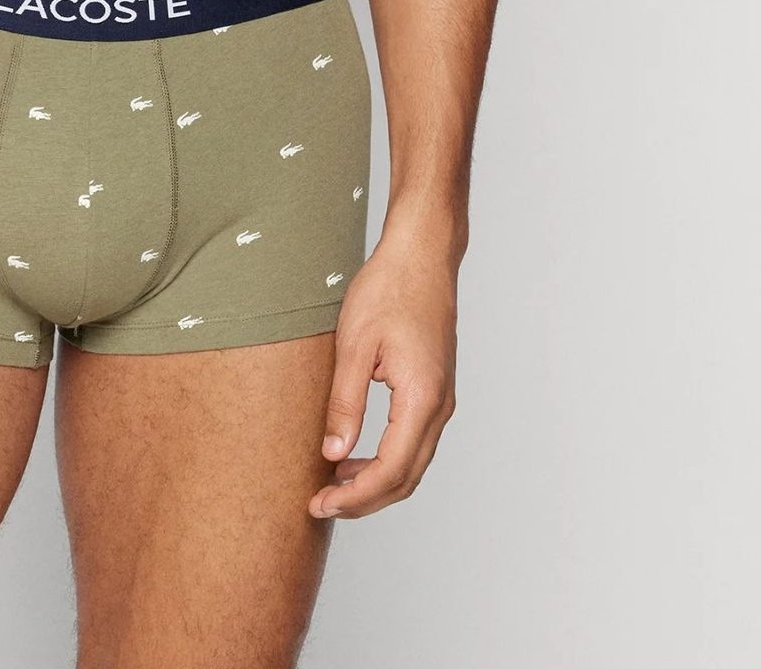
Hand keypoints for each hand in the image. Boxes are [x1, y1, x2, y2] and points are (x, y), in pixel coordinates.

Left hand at [309, 229, 457, 518]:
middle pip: (405, 478)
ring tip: (331, 486)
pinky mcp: (435, 391)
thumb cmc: (388, 289)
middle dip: (363, 500)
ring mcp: (442, 400)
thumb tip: (333, 453)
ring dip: (375, 483)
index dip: (354, 496)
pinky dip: (386, 461)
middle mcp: (440, 406)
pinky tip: (353, 456)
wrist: (422, 255)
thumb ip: (346, 402)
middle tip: (319, 505)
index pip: (391, 470)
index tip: (319, 504)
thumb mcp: (355, 344)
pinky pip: (413, 443)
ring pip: (412, 464)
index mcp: (422, 397)